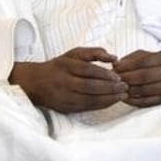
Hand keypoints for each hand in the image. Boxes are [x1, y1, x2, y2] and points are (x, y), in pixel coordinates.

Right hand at [10, 46, 125, 112]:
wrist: (35, 83)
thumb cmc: (59, 66)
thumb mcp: (73, 53)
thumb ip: (94, 52)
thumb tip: (114, 57)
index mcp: (65, 66)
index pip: (88, 70)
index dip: (105, 74)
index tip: (118, 76)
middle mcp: (64, 82)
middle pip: (90, 86)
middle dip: (110, 88)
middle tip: (124, 87)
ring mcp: (64, 96)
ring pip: (89, 99)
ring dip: (109, 98)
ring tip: (122, 95)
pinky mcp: (66, 107)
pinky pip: (87, 107)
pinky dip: (101, 105)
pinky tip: (112, 101)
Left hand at [114, 50, 160, 107]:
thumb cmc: (159, 65)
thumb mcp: (149, 56)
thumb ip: (132, 58)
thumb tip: (115, 65)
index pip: (143, 61)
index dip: (127, 66)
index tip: (115, 69)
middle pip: (144, 76)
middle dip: (126, 78)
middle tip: (115, 80)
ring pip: (145, 90)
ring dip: (129, 90)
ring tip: (118, 89)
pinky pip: (147, 101)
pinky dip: (134, 101)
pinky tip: (125, 97)